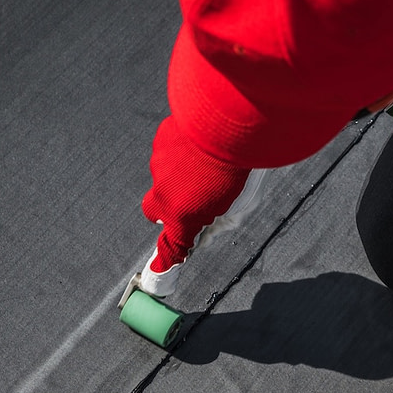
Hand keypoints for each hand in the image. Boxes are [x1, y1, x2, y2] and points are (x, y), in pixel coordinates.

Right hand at [138, 116, 264, 295]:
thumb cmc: (238, 169)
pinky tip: (201, 144)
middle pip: (154, 211)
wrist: (227, 125)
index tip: (161, 267)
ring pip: (163, 178)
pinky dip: (181, 151)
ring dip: (180, 175)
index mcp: (182, 215)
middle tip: (191, 201)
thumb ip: (220, 217)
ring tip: (208, 163)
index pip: (171, 244)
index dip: (167, 256)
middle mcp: (164, 194)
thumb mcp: (238, 204)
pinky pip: (168, 152)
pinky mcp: (161, 142)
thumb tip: (210, 223)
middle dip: (168, 210)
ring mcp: (158, 166)